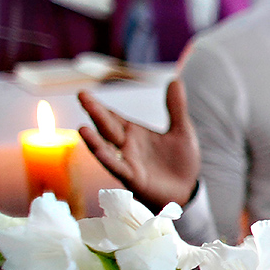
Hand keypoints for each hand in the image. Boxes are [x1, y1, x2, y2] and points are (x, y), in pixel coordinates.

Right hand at [77, 80, 200, 210]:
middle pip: (107, 127)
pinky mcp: (133, 178)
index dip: (100, 107)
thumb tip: (175, 80)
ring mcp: (127, 162)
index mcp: (135, 132)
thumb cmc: (181, 161)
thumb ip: (176, 107)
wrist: (188, 189)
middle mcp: (126, 146)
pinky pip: (118, 168)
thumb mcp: (182, 130)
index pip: (113, 117)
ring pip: (107, 149)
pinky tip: (99, 151)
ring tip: (82, 128)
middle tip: (81, 96)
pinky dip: (108, 159)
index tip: (83, 94)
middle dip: (96, 112)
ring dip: (95, 140)